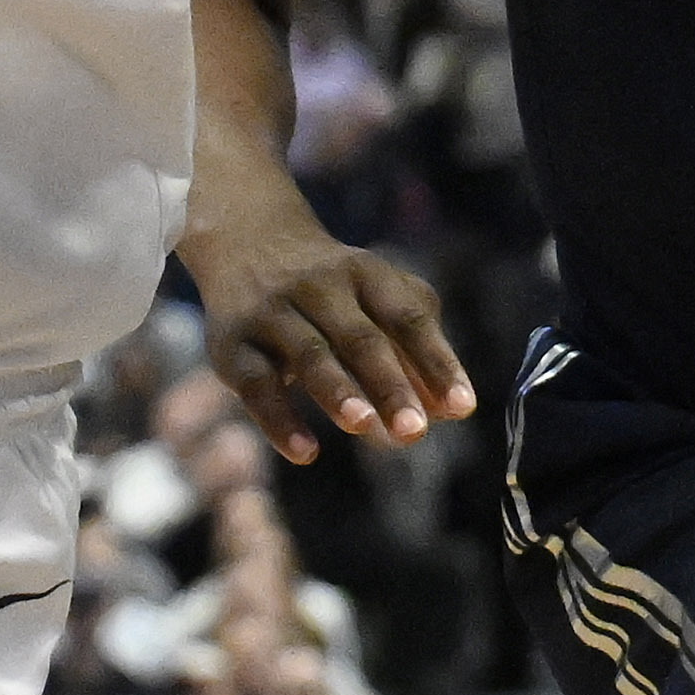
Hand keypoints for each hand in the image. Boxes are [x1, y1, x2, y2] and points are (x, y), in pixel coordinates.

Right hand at [183, 204, 471, 463]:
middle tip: (414, 430)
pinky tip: (306, 454)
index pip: (408, 317)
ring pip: (309, 353)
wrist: (246, 239)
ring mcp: (273, 311)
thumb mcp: (376, 297)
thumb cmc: (331, 288)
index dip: (436, 361)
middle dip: (389, 384)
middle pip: (360, 337)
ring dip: (337, 391)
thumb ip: (414, 348)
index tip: (462, 407)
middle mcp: (320, 286)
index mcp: (366, 274)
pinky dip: (280, 421)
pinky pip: (257, 384)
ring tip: (365, 427)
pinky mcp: (233, 343)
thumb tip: (445, 411)